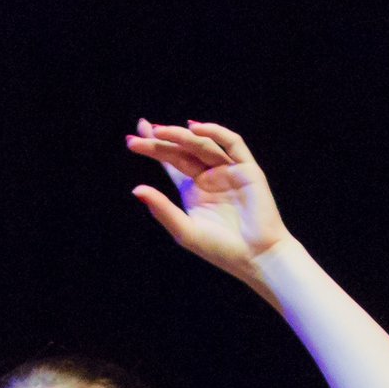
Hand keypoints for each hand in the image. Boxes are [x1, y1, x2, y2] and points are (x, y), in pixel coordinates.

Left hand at [128, 119, 290, 278]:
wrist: (256, 258)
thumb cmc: (222, 250)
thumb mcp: (185, 231)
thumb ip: (162, 209)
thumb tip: (136, 189)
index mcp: (193, 190)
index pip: (171, 162)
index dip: (153, 149)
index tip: (132, 138)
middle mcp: (209, 176)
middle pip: (182, 151)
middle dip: (161, 140)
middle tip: (141, 132)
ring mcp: (228, 171)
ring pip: (202, 145)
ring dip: (181, 136)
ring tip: (159, 131)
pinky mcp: (247, 169)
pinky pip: (233, 144)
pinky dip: (216, 133)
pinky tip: (194, 129)